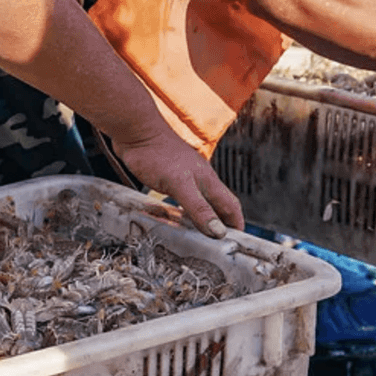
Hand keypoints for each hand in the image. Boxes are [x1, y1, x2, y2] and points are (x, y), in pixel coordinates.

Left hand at [110, 132, 244, 237]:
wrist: (135, 131)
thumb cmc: (157, 153)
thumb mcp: (179, 185)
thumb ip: (198, 207)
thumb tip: (218, 231)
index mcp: (208, 180)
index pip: (231, 205)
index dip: (236, 223)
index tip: (239, 241)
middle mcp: (199, 178)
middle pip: (218, 204)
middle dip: (223, 223)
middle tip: (221, 243)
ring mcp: (184, 176)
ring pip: (200, 200)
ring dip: (204, 216)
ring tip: (202, 234)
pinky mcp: (168, 175)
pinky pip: (183, 196)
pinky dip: (185, 209)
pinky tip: (177, 214)